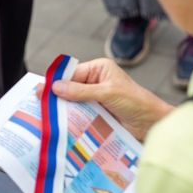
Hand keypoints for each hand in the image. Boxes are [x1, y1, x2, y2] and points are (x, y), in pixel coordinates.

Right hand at [51, 58, 173, 140]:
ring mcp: (96, 98)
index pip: (72, 73)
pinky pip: (80, 114)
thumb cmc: (135, 102)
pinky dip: (72, 118)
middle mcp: (96, 81)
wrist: (153, 123)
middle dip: (57, 96)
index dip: (57, 81)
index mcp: (99, 69)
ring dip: (64, 109)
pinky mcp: (98, 113)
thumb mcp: (107, 93)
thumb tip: (55, 87)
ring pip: (74, 102)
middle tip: (40, 105)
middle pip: (70, 87)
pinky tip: (62, 124)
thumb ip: (81, 91)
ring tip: (47, 117)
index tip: (41, 90)